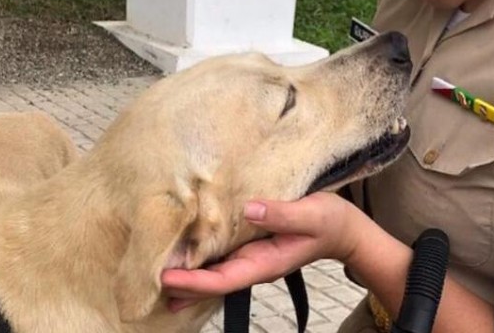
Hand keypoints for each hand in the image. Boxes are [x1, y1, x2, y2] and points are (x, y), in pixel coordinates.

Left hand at [161, 191, 371, 311]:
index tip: (167, 277)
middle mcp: (255, 263)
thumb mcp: (311, 215)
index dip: (194, 281)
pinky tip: (187, 253)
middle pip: (213, 282)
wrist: (345, 229)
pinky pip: (224, 256)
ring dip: (189, 273)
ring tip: (158, 274)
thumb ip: (282, 214)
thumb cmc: (330, 221)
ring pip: (216, 271)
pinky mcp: (253, 244)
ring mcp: (253, 256)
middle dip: (182, 284)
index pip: (223, 279)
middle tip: (148, 282)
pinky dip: (203, 258)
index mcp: (265, 263)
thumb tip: (250, 209)